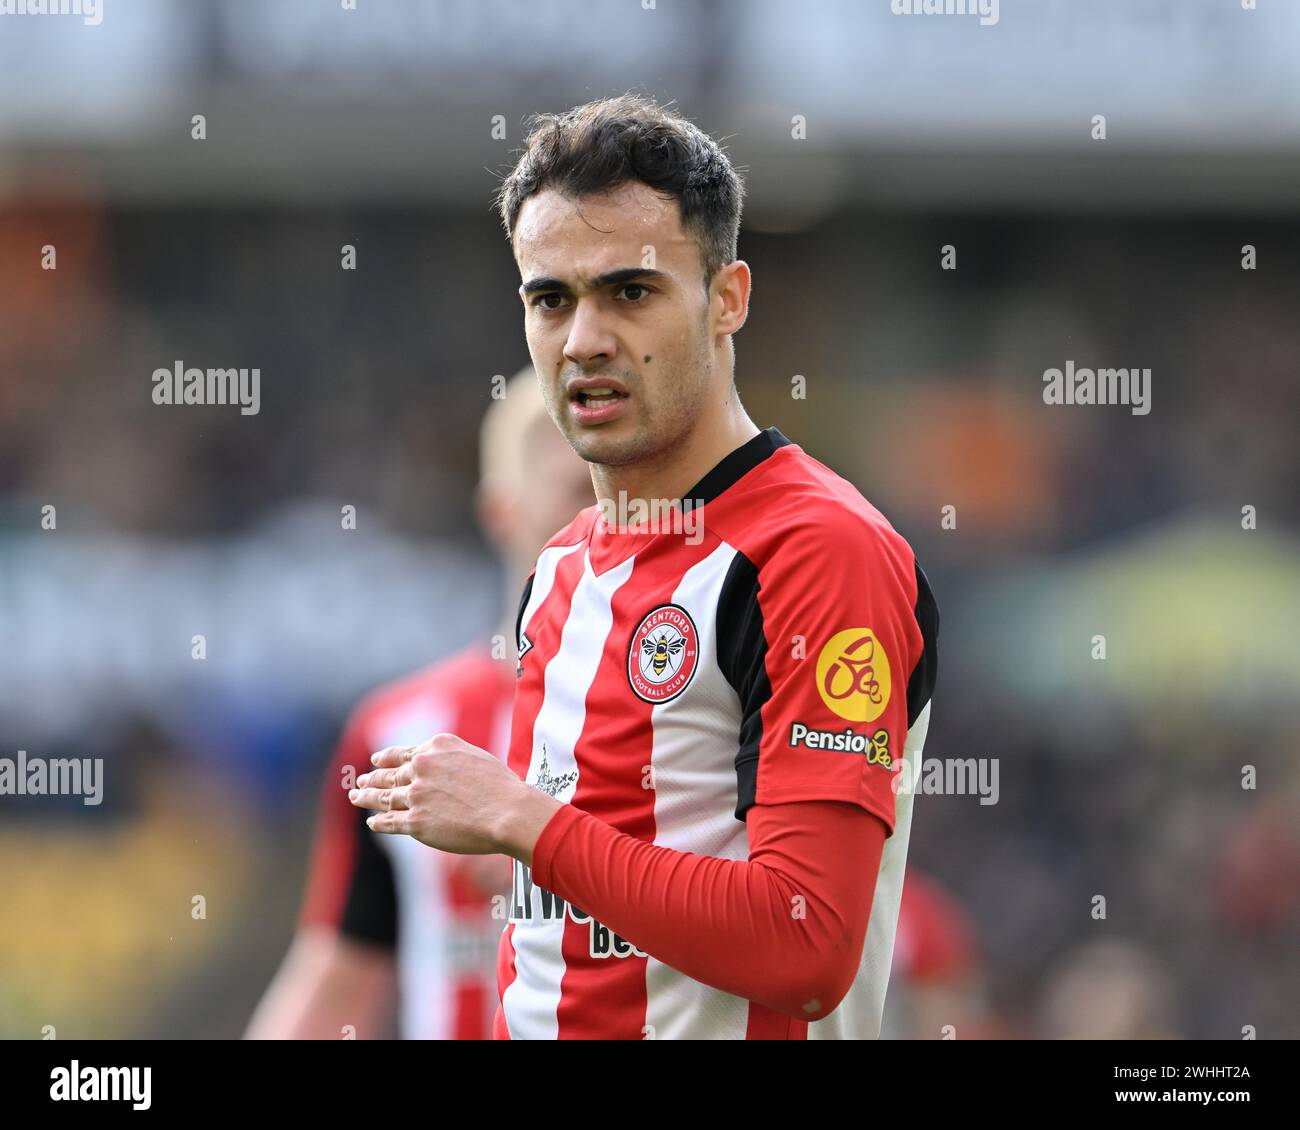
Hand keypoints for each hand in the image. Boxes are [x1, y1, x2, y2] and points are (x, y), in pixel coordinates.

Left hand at [348, 733, 561, 864]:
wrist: (507, 811)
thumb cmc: (500, 785)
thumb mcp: (473, 756)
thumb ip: (449, 756)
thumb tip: (438, 764)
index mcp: (435, 748)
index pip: (403, 753)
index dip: (386, 758)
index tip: (376, 761)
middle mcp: (421, 768)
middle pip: (389, 774)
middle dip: (373, 778)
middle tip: (361, 780)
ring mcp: (416, 795)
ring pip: (383, 797)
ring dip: (367, 797)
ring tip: (356, 796)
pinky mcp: (415, 822)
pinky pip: (390, 821)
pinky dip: (378, 822)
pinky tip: (372, 822)